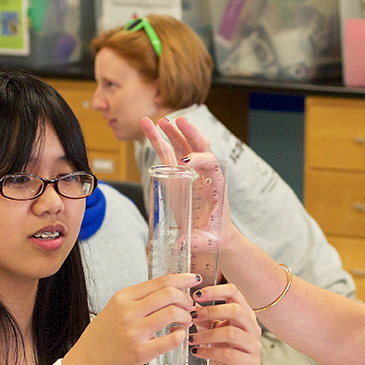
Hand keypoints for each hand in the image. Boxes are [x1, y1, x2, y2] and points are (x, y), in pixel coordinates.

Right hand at [63, 273, 198, 364]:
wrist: (88, 363)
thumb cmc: (104, 336)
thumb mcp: (116, 309)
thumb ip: (140, 299)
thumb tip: (170, 290)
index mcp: (123, 297)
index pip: (160, 282)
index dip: (182, 280)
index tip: (193, 280)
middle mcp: (128, 312)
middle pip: (169, 294)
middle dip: (186, 299)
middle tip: (189, 306)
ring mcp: (134, 332)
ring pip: (172, 313)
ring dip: (186, 316)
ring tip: (185, 322)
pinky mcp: (140, 352)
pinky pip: (171, 340)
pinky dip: (181, 335)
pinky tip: (178, 335)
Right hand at [141, 116, 241, 262]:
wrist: (216, 235)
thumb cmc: (215, 236)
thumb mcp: (209, 240)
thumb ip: (197, 241)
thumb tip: (182, 243)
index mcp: (216, 185)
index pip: (212, 164)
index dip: (201, 160)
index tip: (186, 163)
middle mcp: (204, 174)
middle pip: (201, 146)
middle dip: (190, 133)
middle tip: (179, 121)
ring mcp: (190, 172)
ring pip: (183, 146)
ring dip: (172, 132)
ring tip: (158, 121)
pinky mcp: (178, 174)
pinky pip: (168, 153)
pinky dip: (159, 140)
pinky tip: (148, 126)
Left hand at [190, 283, 260, 364]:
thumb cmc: (222, 352)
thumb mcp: (212, 330)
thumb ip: (205, 317)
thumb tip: (192, 304)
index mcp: (245, 314)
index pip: (234, 293)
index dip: (215, 290)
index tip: (196, 295)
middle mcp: (253, 328)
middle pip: (236, 311)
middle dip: (211, 311)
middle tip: (192, 317)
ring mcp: (254, 346)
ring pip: (231, 333)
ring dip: (207, 334)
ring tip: (191, 338)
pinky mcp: (250, 364)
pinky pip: (228, 355)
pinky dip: (209, 352)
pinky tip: (196, 352)